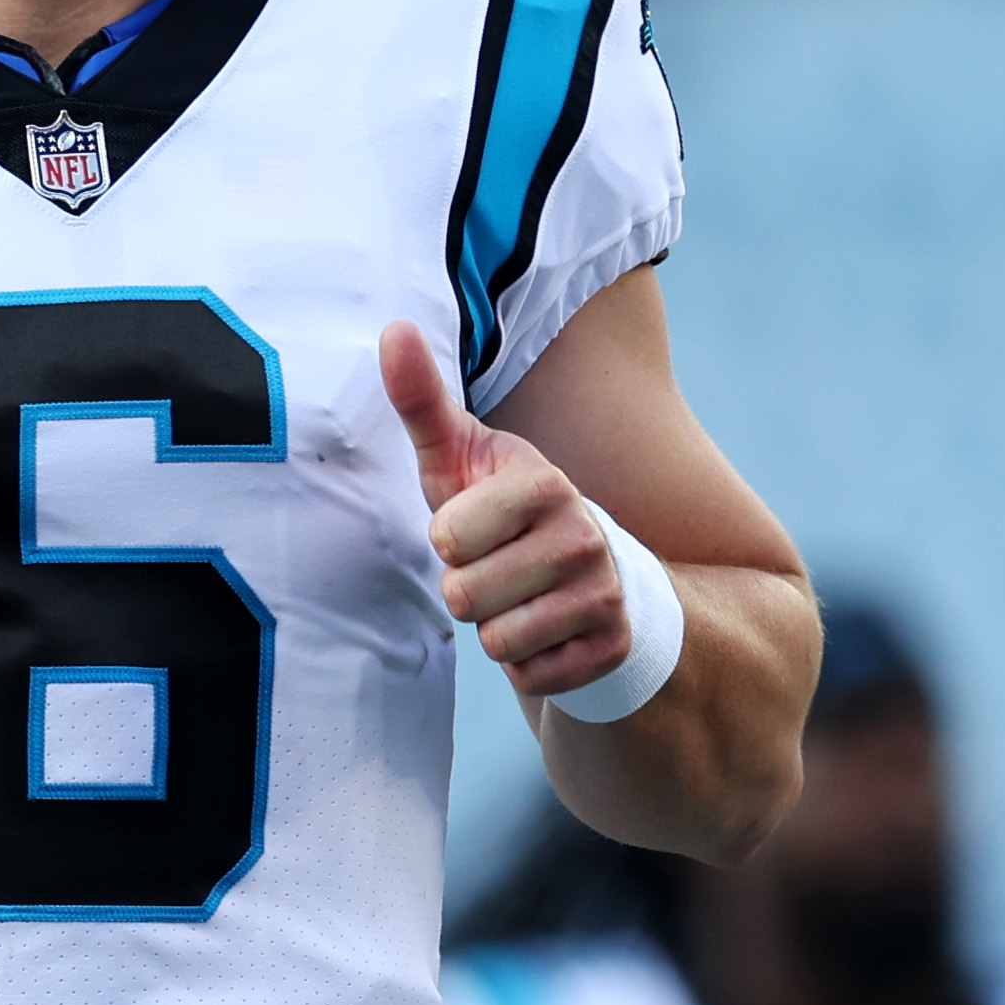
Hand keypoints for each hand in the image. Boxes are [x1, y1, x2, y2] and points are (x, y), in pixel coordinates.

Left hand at [380, 320, 630, 701]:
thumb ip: (421, 398)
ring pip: (498, 642)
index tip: (472, 525)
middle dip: (465, 590)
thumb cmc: (499, 508)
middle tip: (493, 567)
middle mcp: (585, 537)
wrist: (589, 573)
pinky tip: (545, 630)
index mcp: (546, 484)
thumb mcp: (459, 455)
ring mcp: (604, 596)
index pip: (449, 539)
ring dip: (493, 628)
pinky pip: (530, 677)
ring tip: (516, 596)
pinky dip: (526, 663)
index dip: (447, 540)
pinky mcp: (612, 648)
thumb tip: (392, 327)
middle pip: (465, 596)